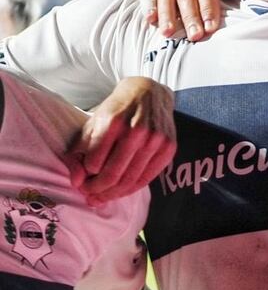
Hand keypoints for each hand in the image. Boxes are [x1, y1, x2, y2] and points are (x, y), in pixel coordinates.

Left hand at [64, 77, 175, 204]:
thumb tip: (76, 182)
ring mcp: (155, 139)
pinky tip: (121, 189)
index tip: (82, 182)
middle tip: (89, 196)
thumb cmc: (117, 110)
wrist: (148, 93)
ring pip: (130, 180)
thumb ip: (78, 152)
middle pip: (112, 175)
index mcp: (113, 122)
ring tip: (102, 196)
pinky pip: (147, 178)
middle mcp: (136, 130)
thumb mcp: (92, 124)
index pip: (93, 164)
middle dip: (97, 191)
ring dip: (113, 194)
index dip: (84, 177)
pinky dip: (132, 189)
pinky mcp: (169, 146)